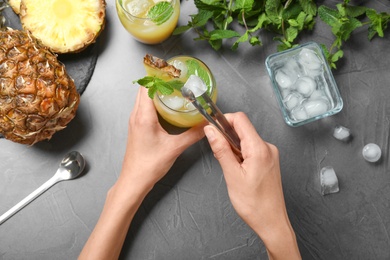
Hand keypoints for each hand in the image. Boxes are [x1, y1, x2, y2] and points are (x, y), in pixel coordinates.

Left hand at [79, 87, 205, 259]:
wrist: (134, 180)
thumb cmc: (150, 164)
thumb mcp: (175, 148)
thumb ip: (192, 134)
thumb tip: (206, 124)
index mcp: (143, 116)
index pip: (147, 86)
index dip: (158, 76)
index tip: (172, 72)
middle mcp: (136, 115)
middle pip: (144, 89)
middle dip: (159, 81)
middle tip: (176, 80)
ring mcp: (134, 121)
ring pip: (143, 98)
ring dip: (155, 91)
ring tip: (173, 90)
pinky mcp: (136, 127)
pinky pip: (143, 107)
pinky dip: (153, 102)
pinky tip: (166, 107)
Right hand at [204, 112, 299, 259]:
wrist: (271, 221)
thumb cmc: (254, 204)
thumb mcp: (232, 176)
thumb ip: (221, 150)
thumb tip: (211, 131)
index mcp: (259, 148)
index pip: (240, 120)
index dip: (223, 121)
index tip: (211, 129)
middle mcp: (267, 147)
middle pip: (242, 129)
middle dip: (226, 138)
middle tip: (219, 155)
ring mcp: (270, 154)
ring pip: (246, 139)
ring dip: (233, 148)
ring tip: (231, 168)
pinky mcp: (269, 160)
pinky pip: (251, 148)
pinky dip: (240, 154)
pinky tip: (238, 170)